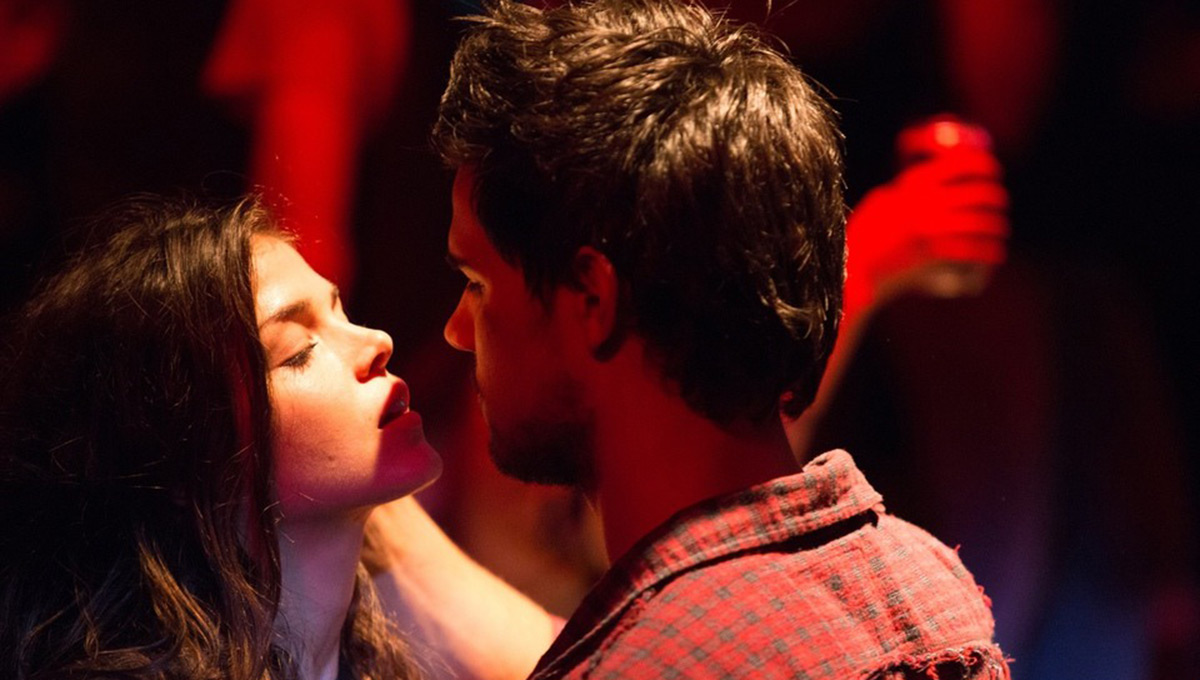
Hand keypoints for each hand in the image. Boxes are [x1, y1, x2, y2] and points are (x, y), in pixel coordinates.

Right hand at [845, 146, 1008, 310]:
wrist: (855, 267)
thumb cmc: (866, 235)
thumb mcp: (884, 200)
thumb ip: (910, 188)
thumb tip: (935, 177)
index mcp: (914, 183)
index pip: (964, 162)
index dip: (985, 166)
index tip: (992, 172)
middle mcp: (926, 202)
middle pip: (982, 193)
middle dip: (998, 199)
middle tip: (999, 206)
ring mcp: (930, 228)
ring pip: (984, 223)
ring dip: (997, 228)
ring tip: (999, 232)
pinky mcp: (933, 254)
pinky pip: (975, 249)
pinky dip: (990, 252)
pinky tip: (994, 253)